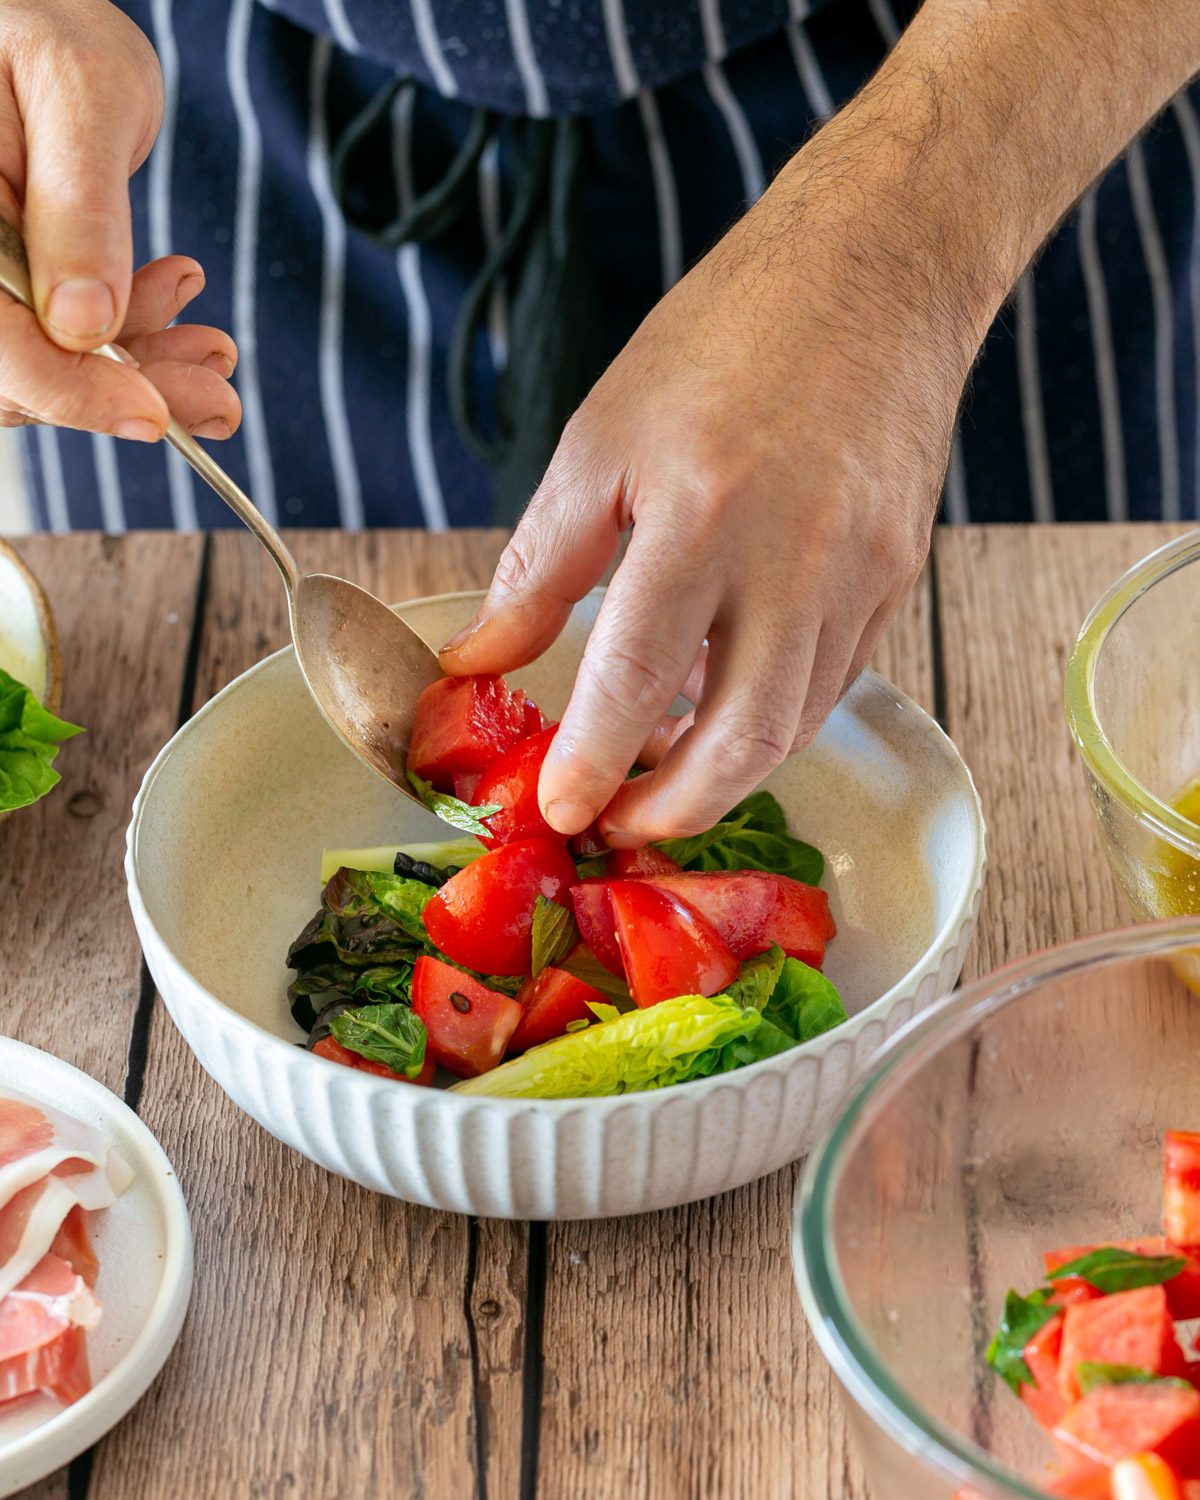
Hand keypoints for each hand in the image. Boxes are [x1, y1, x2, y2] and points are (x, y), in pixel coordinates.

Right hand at [0, 0, 238, 440]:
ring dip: (140, 371)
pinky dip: (130, 340)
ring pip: (46, 366)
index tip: (153, 414)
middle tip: (219, 397)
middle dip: (126, 390)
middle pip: (20, 368)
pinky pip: (59, 341)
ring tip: (213, 349)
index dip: (66, 390)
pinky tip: (177, 301)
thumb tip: (84, 326)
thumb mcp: (79, 92)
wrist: (38, 15)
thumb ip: (80, 209)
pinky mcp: (10, 286)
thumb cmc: (46, 22)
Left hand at [440, 131, 985, 843]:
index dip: (592, 761)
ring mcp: (859, 575)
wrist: (873, 272)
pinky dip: (773, 716)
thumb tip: (477, 660)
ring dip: (726, 772)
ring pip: (796, 724)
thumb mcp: (601, 439)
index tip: (561, 811)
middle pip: (742, 739)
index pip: (636, 678)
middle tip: (621, 821)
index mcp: (701, 513)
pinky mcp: (896, 577)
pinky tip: (724, 705)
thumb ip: (539, 566)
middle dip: (676, 808)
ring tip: (663, 771)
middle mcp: (795, 559)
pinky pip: (833, 682)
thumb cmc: (723, 340)